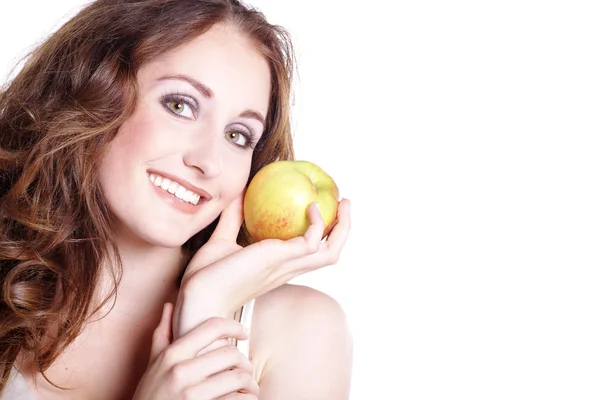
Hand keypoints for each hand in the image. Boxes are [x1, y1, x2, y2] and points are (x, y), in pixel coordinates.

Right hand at [133, 303, 257, 399]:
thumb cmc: (150, 395)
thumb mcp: (153, 364)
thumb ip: (162, 334)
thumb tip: (170, 306)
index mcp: (172, 355)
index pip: (212, 328)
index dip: (234, 326)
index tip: (243, 332)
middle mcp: (181, 372)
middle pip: (231, 353)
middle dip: (244, 362)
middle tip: (245, 369)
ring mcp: (191, 393)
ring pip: (238, 378)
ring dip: (250, 383)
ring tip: (249, 387)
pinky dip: (247, 399)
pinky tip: (243, 399)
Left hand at [173, 195, 350, 337]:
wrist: (198, 296)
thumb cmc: (207, 277)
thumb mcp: (221, 240)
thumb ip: (232, 219)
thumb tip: (238, 194)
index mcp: (279, 266)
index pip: (312, 253)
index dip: (325, 234)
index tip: (324, 210)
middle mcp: (288, 268)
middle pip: (330, 254)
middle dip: (344, 230)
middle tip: (344, 204)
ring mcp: (286, 265)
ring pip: (330, 252)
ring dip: (342, 227)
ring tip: (343, 203)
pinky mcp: (279, 259)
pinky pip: (311, 241)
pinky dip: (317, 223)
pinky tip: (310, 207)